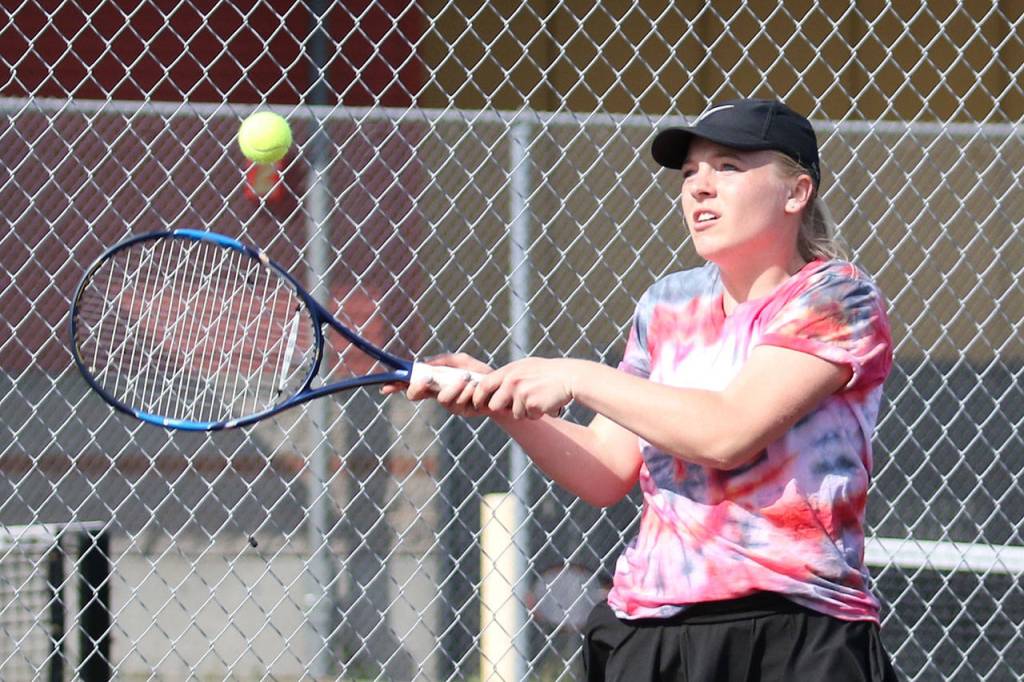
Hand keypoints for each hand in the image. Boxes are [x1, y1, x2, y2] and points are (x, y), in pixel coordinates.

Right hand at [381, 353, 499, 417]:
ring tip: (466, 378)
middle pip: (416, 395)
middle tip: (424, 379)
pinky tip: (473, 386)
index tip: (385, 387)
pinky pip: (458, 403)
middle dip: (417, 387)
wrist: (500, 386)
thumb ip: (442, 361)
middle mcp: (436, 393)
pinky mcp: (462, 411)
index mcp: (432, 381)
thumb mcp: (459, 361)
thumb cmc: (478, 373)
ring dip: (453, 387)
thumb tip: (424, 364)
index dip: (396, 386)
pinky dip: (466, 392)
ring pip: (441, 399)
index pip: (409, 383)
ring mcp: (448, 404)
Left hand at [473, 357, 576, 419]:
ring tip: (537, 398)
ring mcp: (521, 392)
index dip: (478, 397)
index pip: (484, 385)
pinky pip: (528, 417)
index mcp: (509, 371)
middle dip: (503, 410)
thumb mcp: (525, 367)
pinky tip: (545, 402)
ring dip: (524, 412)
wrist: (569, 377)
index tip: (479, 405)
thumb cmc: (547, 373)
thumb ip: (508, 376)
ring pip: (514, 414)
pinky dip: (536, 414)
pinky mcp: (532, 404)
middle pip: (494, 406)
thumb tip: (488, 387)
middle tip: (515, 406)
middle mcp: (512, 380)